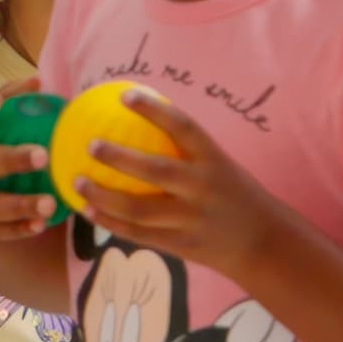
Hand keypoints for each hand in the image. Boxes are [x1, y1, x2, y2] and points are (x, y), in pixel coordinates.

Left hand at [66, 89, 294, 273]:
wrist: (265, 243)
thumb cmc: (234, 196)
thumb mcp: (220, 167)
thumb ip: (187, 152)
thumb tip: (138, 126)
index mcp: (214, 161)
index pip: (183, 127)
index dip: (154, 109)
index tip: (124, 96)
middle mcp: (203, 188)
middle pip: (155, 170)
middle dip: (118, 157)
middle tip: (90, 145)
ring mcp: (191, 219)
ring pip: (138, 208)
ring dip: (103, 196)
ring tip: (77, 183)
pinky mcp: (180, 245)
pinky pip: (138, 233)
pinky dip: (110, 222)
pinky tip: (88, 212)